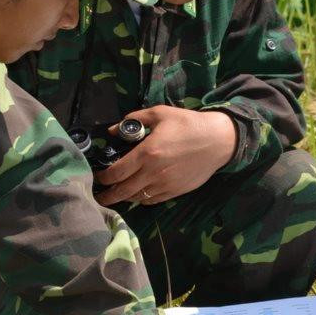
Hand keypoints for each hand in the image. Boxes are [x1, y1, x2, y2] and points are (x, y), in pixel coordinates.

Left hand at [95, 106, 235, 205]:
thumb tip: (113, 129)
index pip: (116, 172)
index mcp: (147, 153)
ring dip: (124, 198)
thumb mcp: (160, 113)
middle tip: (98, 196)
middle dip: (107, 196)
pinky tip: (138, 194)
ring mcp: (165, 185)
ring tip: (116, 195)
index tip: (97, 176)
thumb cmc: (188, 124)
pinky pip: (152, 201)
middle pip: (123, 191)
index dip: (103, 177)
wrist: (218, 141)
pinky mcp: (175, 192)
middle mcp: (153, 173)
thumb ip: (135, 119)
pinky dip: (142, 199)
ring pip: (137, 198)